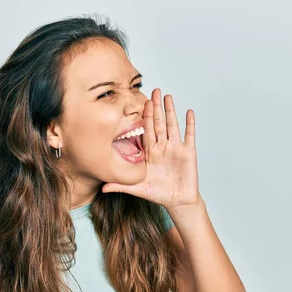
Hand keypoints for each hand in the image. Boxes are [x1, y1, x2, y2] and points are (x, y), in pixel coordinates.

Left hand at [102, 88, 200, 208]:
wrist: (177, 201)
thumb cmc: (158, 194)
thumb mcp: (137, 188)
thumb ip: (120, 186)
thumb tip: (101, 188)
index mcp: (150, 152)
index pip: (146, 130)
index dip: (144, 117)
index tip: (141, 103)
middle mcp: (162, 147)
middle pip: (159, 123)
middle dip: (156, 107)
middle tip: (154, 90)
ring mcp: (175, 148)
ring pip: (172, 125)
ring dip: (170, 111)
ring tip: (168, 96)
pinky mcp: (188, 152)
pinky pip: (189, 135)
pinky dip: (190, 124)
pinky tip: (189, 112)